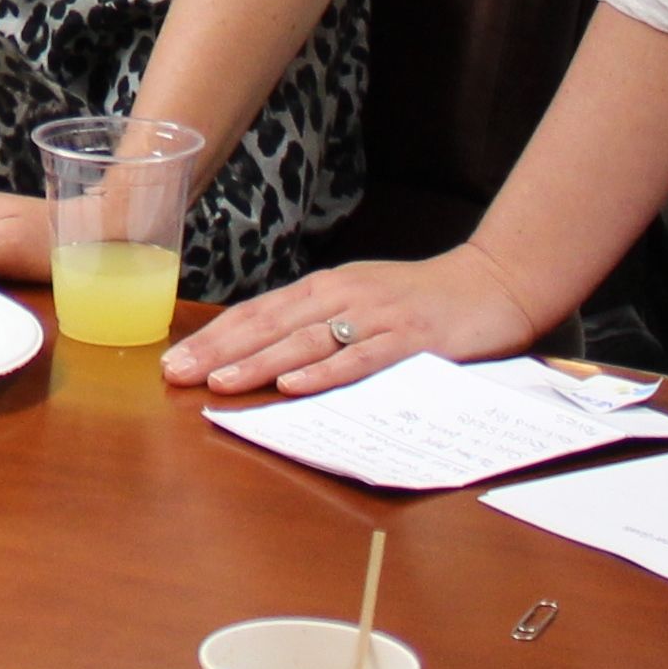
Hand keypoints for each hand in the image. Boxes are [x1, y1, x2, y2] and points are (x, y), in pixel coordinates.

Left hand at [163, 247, 543, 393]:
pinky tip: (295, 384)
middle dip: (218, 352)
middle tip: (176, 375)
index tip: (173, 361)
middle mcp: (342, 297)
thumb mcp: (359, 303)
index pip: (256, 314)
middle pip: (269, 326)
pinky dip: (326, 371)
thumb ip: (318, 324)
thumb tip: (262, 354)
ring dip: (259, 363)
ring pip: (306, 341)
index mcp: (324, 289)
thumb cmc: (421, 300)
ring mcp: (375, 317)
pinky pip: (361, 358)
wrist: (494, 284)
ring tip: (219, 383)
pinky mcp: (410, 339)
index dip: (213, 337)